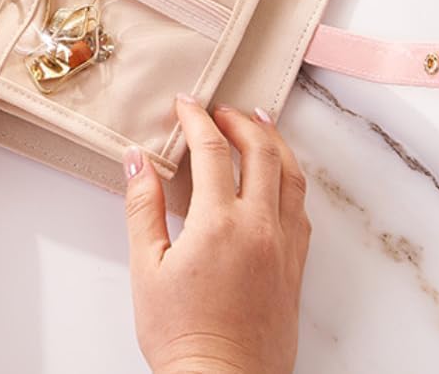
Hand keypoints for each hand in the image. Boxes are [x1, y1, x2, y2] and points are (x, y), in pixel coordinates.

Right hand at [123, 97, 309, 373]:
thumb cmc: (181, 334)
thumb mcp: (146, 268)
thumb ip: (143, 206)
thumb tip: (137, 160)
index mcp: (219, 223)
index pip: (212, 150)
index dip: (197, 119)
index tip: (185, 103)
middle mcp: (259, 227)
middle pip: (261, 152)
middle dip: (240, 122)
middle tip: (221, 109)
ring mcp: (283, 247)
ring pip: (291, 177)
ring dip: (275, 142)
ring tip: (261, 122)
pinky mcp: (295, 268)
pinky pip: (301, 209)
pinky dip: (290, 180)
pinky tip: (278, 177)